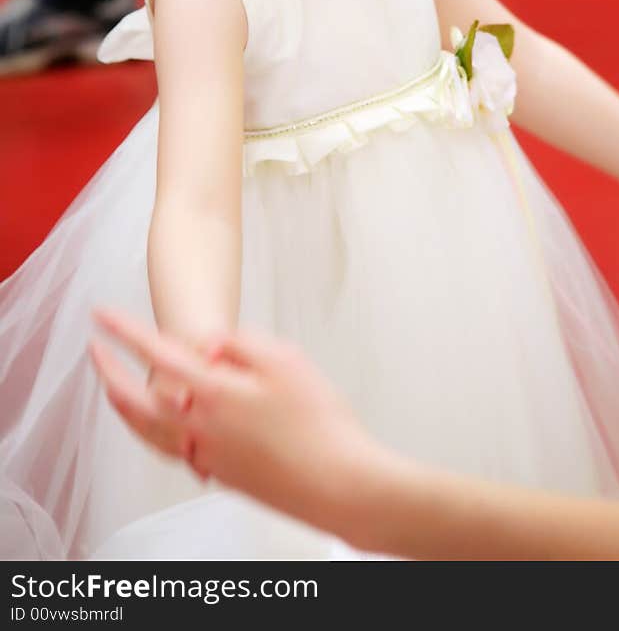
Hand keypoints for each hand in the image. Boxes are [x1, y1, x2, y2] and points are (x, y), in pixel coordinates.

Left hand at [90, 309, 383, 533]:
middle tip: (94, 350)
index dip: (125, 332)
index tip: (102, 315)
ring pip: (145, 433)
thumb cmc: (320, 423)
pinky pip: (168, 451)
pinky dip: (149, 434)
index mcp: (214, 394)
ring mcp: (207, 457)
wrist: (340, 486)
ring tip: (112, 389)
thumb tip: (207, 345)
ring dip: (122, 406)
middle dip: (109, 373)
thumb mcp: (286, 360)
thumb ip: (240, 344)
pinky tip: (158, 430)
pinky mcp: (221, 476)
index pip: (157, 354)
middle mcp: (199, 429)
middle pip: (134, 402)